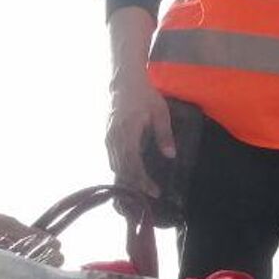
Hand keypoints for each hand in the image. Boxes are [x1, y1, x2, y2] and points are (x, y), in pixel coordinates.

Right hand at [106, 74, 174, 199]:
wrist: (124, 83)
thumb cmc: (145, 96)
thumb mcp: (160, 112)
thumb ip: (164, 134)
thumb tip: (170, 155)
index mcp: (127, 131)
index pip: (132, 162)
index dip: (142, 179)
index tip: (153, 190)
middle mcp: (114, 137)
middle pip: (122, 167)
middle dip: (136, 183)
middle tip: (151, 195)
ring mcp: (108, 137)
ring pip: (115, 165)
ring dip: (127, 179)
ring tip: (142, 190)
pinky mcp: (108, 137)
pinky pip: (112, 158)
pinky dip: (121, 170)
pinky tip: (131, 177)